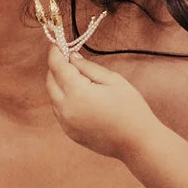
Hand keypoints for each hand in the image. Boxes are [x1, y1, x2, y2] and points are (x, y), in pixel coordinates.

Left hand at [45, 45, 163, 161]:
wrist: (137, 142)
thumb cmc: (130, 108)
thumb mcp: (113, 80)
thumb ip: (89, 67)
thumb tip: (72, 57)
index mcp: (77, 93)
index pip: (57, 67)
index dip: (54, 54)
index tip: (55, 45)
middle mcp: (66, 109)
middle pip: (50, 82)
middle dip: (55, 68)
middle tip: (66, 58)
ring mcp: (66, 124)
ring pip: (53, 97)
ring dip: (58, 84)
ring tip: (75, 77)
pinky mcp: (70, 133)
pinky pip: (59, 111)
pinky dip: (62, 100)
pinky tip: (78, 96)